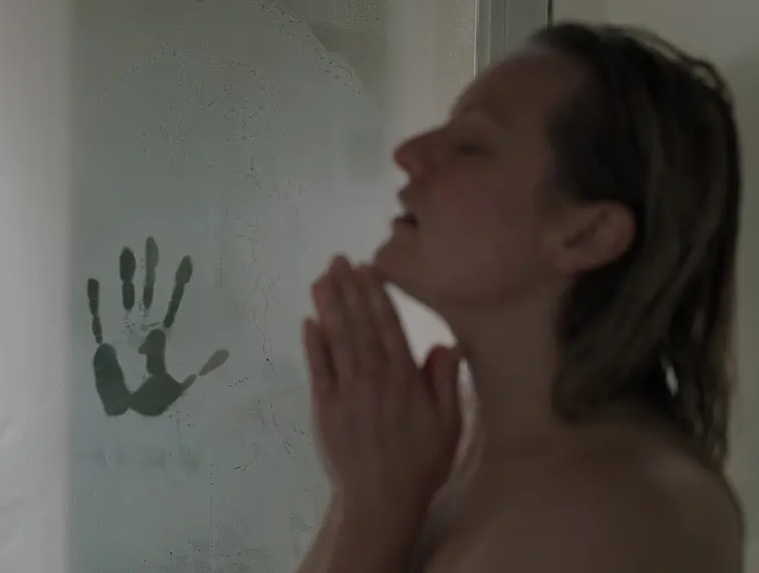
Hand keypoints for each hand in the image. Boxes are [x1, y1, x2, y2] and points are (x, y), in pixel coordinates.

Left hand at [303, 256, 462, 516]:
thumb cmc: (422, 462)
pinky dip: (312, 344)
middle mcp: (373, 377)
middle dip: (348, 289)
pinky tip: (308, 321)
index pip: (389, 325)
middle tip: (338, 259)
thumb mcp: (450, 423)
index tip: (367, 268)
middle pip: (359, 324)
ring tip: (321, 278)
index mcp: (405, 378)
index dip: (376, 294)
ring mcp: (346, 391)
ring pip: (337, 339)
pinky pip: (317, 369)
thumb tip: (446, 342)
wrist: (383, 499)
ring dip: (328, 307)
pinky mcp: (325, 407)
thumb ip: (445, 381)